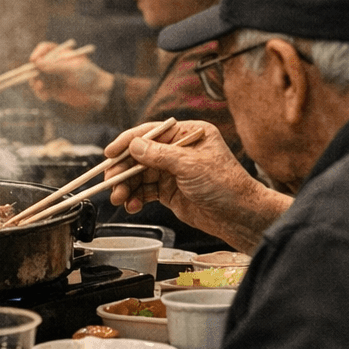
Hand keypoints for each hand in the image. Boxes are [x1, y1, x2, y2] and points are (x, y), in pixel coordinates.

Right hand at [26, 42, 113, 111]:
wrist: (98, 93)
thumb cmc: (88, 75)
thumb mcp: (72, 68)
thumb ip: (55, 66)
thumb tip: (37, 63)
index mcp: (61, 53)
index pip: (45, 48)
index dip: (38, 52)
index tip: (34, 60)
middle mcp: (55, 64)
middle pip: (36, 64)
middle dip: (32, 71)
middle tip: (35, 79)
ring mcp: (53, 77)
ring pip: (36, 78)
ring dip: (35, 84)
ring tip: (41, 89)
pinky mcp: (53, 90)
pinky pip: (41, 91)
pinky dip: (40, 93)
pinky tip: (46, 97)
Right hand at [103, 120, 288, 251]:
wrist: (239, 216)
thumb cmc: (225, 184)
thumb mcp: (190, 165)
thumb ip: (159, 155)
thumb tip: (133, 145)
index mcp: (188, 134)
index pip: (151, 133)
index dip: (128, 142)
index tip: (110, 153)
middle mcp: (178, 150)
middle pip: (141, 155)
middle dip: (124, 170)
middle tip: (110, 182)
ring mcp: (173, 171)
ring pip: (140, 175)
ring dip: (127, 186)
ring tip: (119, 198)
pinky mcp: (171, 191)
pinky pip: (146, 191)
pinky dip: (136, 198)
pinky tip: (131, 206)